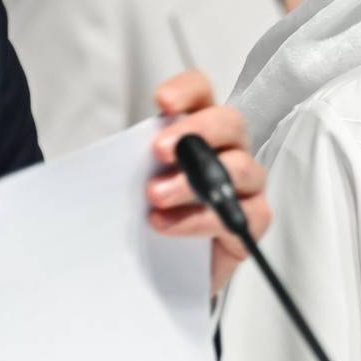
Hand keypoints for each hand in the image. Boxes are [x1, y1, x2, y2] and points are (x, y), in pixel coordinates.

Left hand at [145, 69, 270, 298]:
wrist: (165, 270)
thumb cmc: (154, 215)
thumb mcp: (135, 181)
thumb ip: (133, 162)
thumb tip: (109, 156)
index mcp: (198, 129)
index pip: (202, 94)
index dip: (187, 91)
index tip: (162, 103)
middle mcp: (228, 150)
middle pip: (230, 122)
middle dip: (196, 132)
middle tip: (160, 151)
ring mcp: (245, 184)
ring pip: (239, 167)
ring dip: (193, 180)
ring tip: (155, 196)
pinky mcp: (252, 220)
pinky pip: (240, 213)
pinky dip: (199, 219)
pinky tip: (168, 225)